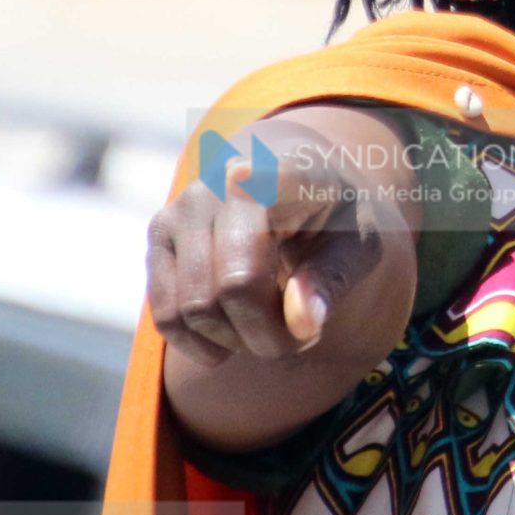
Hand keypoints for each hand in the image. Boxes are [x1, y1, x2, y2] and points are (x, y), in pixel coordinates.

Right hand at [146, 112, 397, 368]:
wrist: (287, 184)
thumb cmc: (332, 218)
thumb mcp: (358, 245)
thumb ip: (332, 280)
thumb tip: (300, 324)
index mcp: (293, 169)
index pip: (274, 175)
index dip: (259, 180)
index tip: (244, 176)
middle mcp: (224, 181)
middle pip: (234, 285)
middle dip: (270, 334)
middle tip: (301, 336)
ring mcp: (182, 207)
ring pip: (194, 308)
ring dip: (237, 341)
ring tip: (269, 330)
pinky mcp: (157, 235)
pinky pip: (167, 315)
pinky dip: (201, 344)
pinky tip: (232, 337)